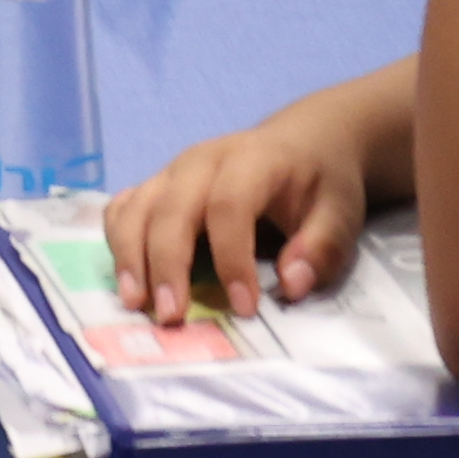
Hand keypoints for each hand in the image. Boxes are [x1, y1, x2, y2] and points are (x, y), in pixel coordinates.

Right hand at [103, 105, 373, 320]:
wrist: (304, 140)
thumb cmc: (320, 182)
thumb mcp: (340, 212)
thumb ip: (321, 247)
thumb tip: (292, 284)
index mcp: (253, 160)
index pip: (231, 205)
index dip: (233, 258)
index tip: (245, 307)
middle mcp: (203, 160)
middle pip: (172, 208)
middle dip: (167, 264)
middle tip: (171, 317)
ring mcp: (174, 171)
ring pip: (137, 206)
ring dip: (130, 256)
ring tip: (136, 303)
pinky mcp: (159, 185)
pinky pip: (124, 207)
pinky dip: (118, 241)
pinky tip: (128, 278)